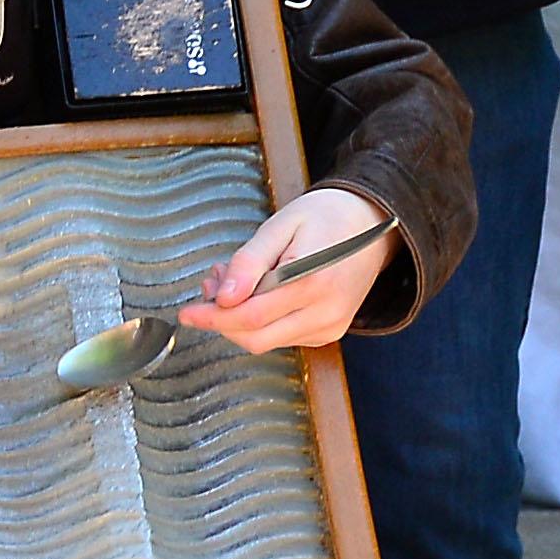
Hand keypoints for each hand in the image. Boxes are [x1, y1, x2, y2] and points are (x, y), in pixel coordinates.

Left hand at [180, 186, 392, 356]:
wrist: (372, 224)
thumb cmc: (326, 217)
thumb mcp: (280, 226)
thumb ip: (249, 262)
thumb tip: (222, 299)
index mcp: (313, 281)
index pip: (250, 315)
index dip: (212, 317)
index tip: (186, 313)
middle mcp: (325, 312)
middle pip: (255, 337)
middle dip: (222, 319)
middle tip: (210, 285)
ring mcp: (331, 327)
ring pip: (267, 341)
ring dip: (239, 319)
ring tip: (233, 282)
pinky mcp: (330, 332)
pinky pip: (283, 337)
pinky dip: (261, 322)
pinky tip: (257, 294)